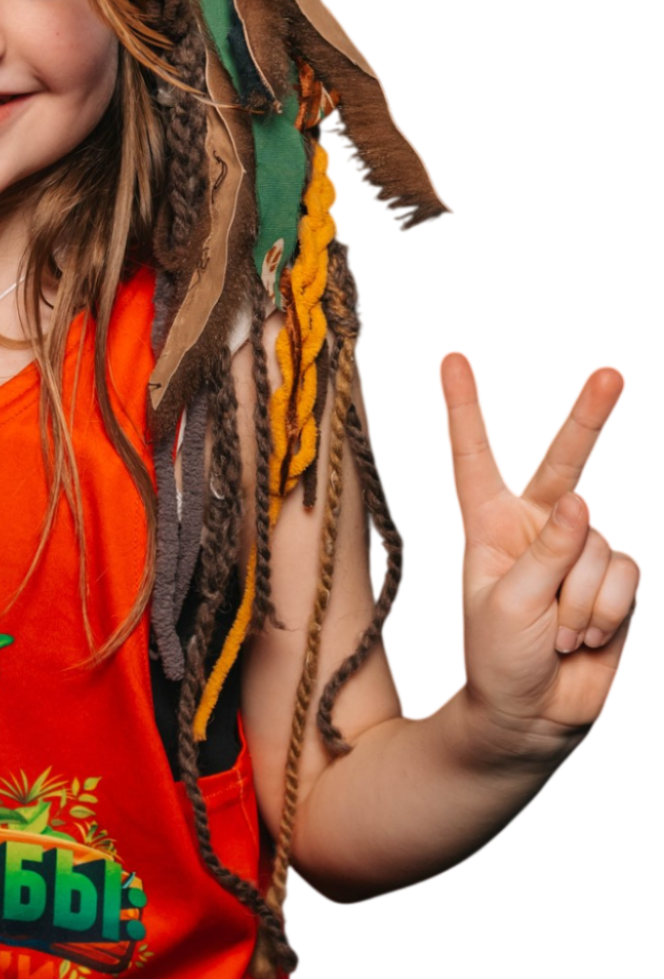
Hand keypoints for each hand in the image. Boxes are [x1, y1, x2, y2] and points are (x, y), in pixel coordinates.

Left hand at [438, 351, 640, 756]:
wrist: (532, 718)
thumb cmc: (497, 659)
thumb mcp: (505, 604)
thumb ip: (545, 553)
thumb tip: (584, 502)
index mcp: (486, 521)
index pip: (472, 454)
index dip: (464, 406)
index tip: (451, 357)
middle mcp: (534, 525)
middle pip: (565, 461)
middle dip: (590, 416)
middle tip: (612, 373)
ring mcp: (578, 550)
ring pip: (598, 546)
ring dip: (580, 599)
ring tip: (556, 633)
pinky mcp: (615, 581)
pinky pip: (625, 577)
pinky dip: (606, 611)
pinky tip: (585, 637)